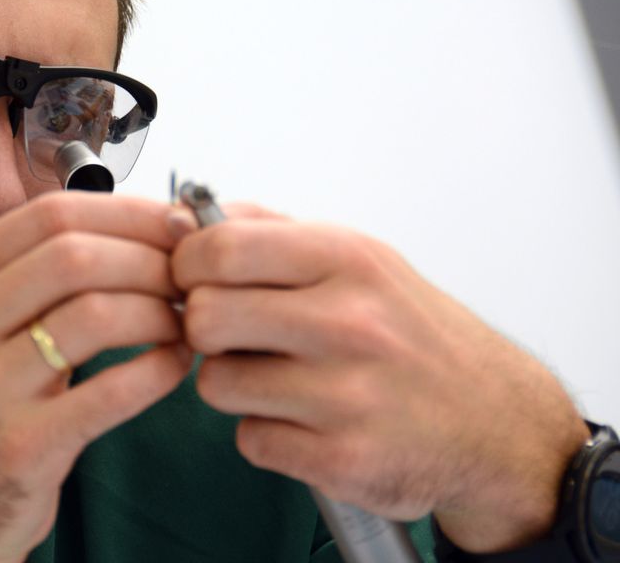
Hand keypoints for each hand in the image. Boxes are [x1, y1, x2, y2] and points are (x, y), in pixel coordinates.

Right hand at [0, 192, 193, 562]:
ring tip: (185, 321)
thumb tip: (130, 229)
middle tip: (191, 275)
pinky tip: (175, 366)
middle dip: (151, 257)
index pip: (48, 213)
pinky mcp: (15, 448)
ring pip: (96, 313)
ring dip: (160, 311)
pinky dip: (159, 370)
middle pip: (75, 253)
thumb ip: (27, 280)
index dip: (128, 212)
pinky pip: (110, 392)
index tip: (176, 225)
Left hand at [170, 203, 588, 552]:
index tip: (195, 278)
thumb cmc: (411, 334)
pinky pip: (250, 440)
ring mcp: (348, 395)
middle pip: (205, 317)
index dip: (188, 265)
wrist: (497, 422)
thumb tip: (181, 219)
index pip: (220, 248)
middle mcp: (351, 323)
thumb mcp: (357, 260)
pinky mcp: (343, 459)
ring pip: (216, 383)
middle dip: (205, 328)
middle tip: (233, 335)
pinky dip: (267, 435)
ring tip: (279, 380)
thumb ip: (267, 232)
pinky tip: (305, 423)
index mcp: (348, 260)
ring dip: (234, 386)